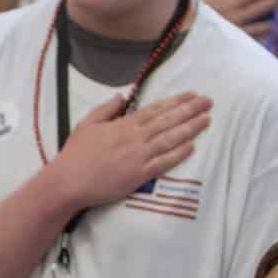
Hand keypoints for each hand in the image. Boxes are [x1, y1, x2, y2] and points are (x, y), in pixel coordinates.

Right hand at [51, 91, 211, 209]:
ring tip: (206, 119)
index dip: (175, 102)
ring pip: (169, 139)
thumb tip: (122, 96)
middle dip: (189, 110)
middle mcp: (134, 138)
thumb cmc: (75, 154)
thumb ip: (106, 109)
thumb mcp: (86, 124)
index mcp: (122, 125)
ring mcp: (138, 156)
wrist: (68, 181)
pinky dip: (178, 154)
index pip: (154, 110)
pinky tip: (192, 146)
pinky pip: (163, 162)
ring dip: (190, 128)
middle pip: (167, 121)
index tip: (191, 95)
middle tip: (208, 102)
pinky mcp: (139, 175)